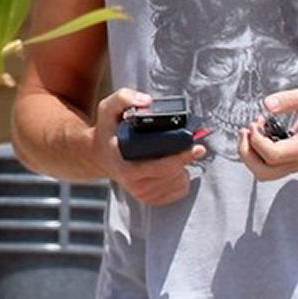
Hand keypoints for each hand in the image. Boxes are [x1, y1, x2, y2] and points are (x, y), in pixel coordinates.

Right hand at [95, 90, 202, 205]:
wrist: (100, 155)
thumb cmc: (108, 132)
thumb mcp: (107, 109)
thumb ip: (124, 98)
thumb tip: (147, 101)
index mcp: (125, 167)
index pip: (161, 167)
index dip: (181, 157)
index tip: (197, 147)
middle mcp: (134, 184)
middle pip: (174, 175)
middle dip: (185, 159)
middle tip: (187, 144)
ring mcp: (143, 194)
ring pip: (180, 183)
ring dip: (183, 167)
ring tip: (173, 154)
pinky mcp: (152, 199)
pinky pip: (180, 190)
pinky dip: (181, 178)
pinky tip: (173, 166)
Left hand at [239, 79, 297, 177]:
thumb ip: (290, 98)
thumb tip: (268, 104)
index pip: (273, 155)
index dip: (257, 140)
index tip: (256, 122)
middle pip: (263, 171)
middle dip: (247, 152)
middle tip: (249, 129)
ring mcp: (296, 163)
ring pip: (263, 173)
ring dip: (250, 154)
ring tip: (254, 131)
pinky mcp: (291, 161)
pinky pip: (267, 166)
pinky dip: (257, 153)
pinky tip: (262, 133)